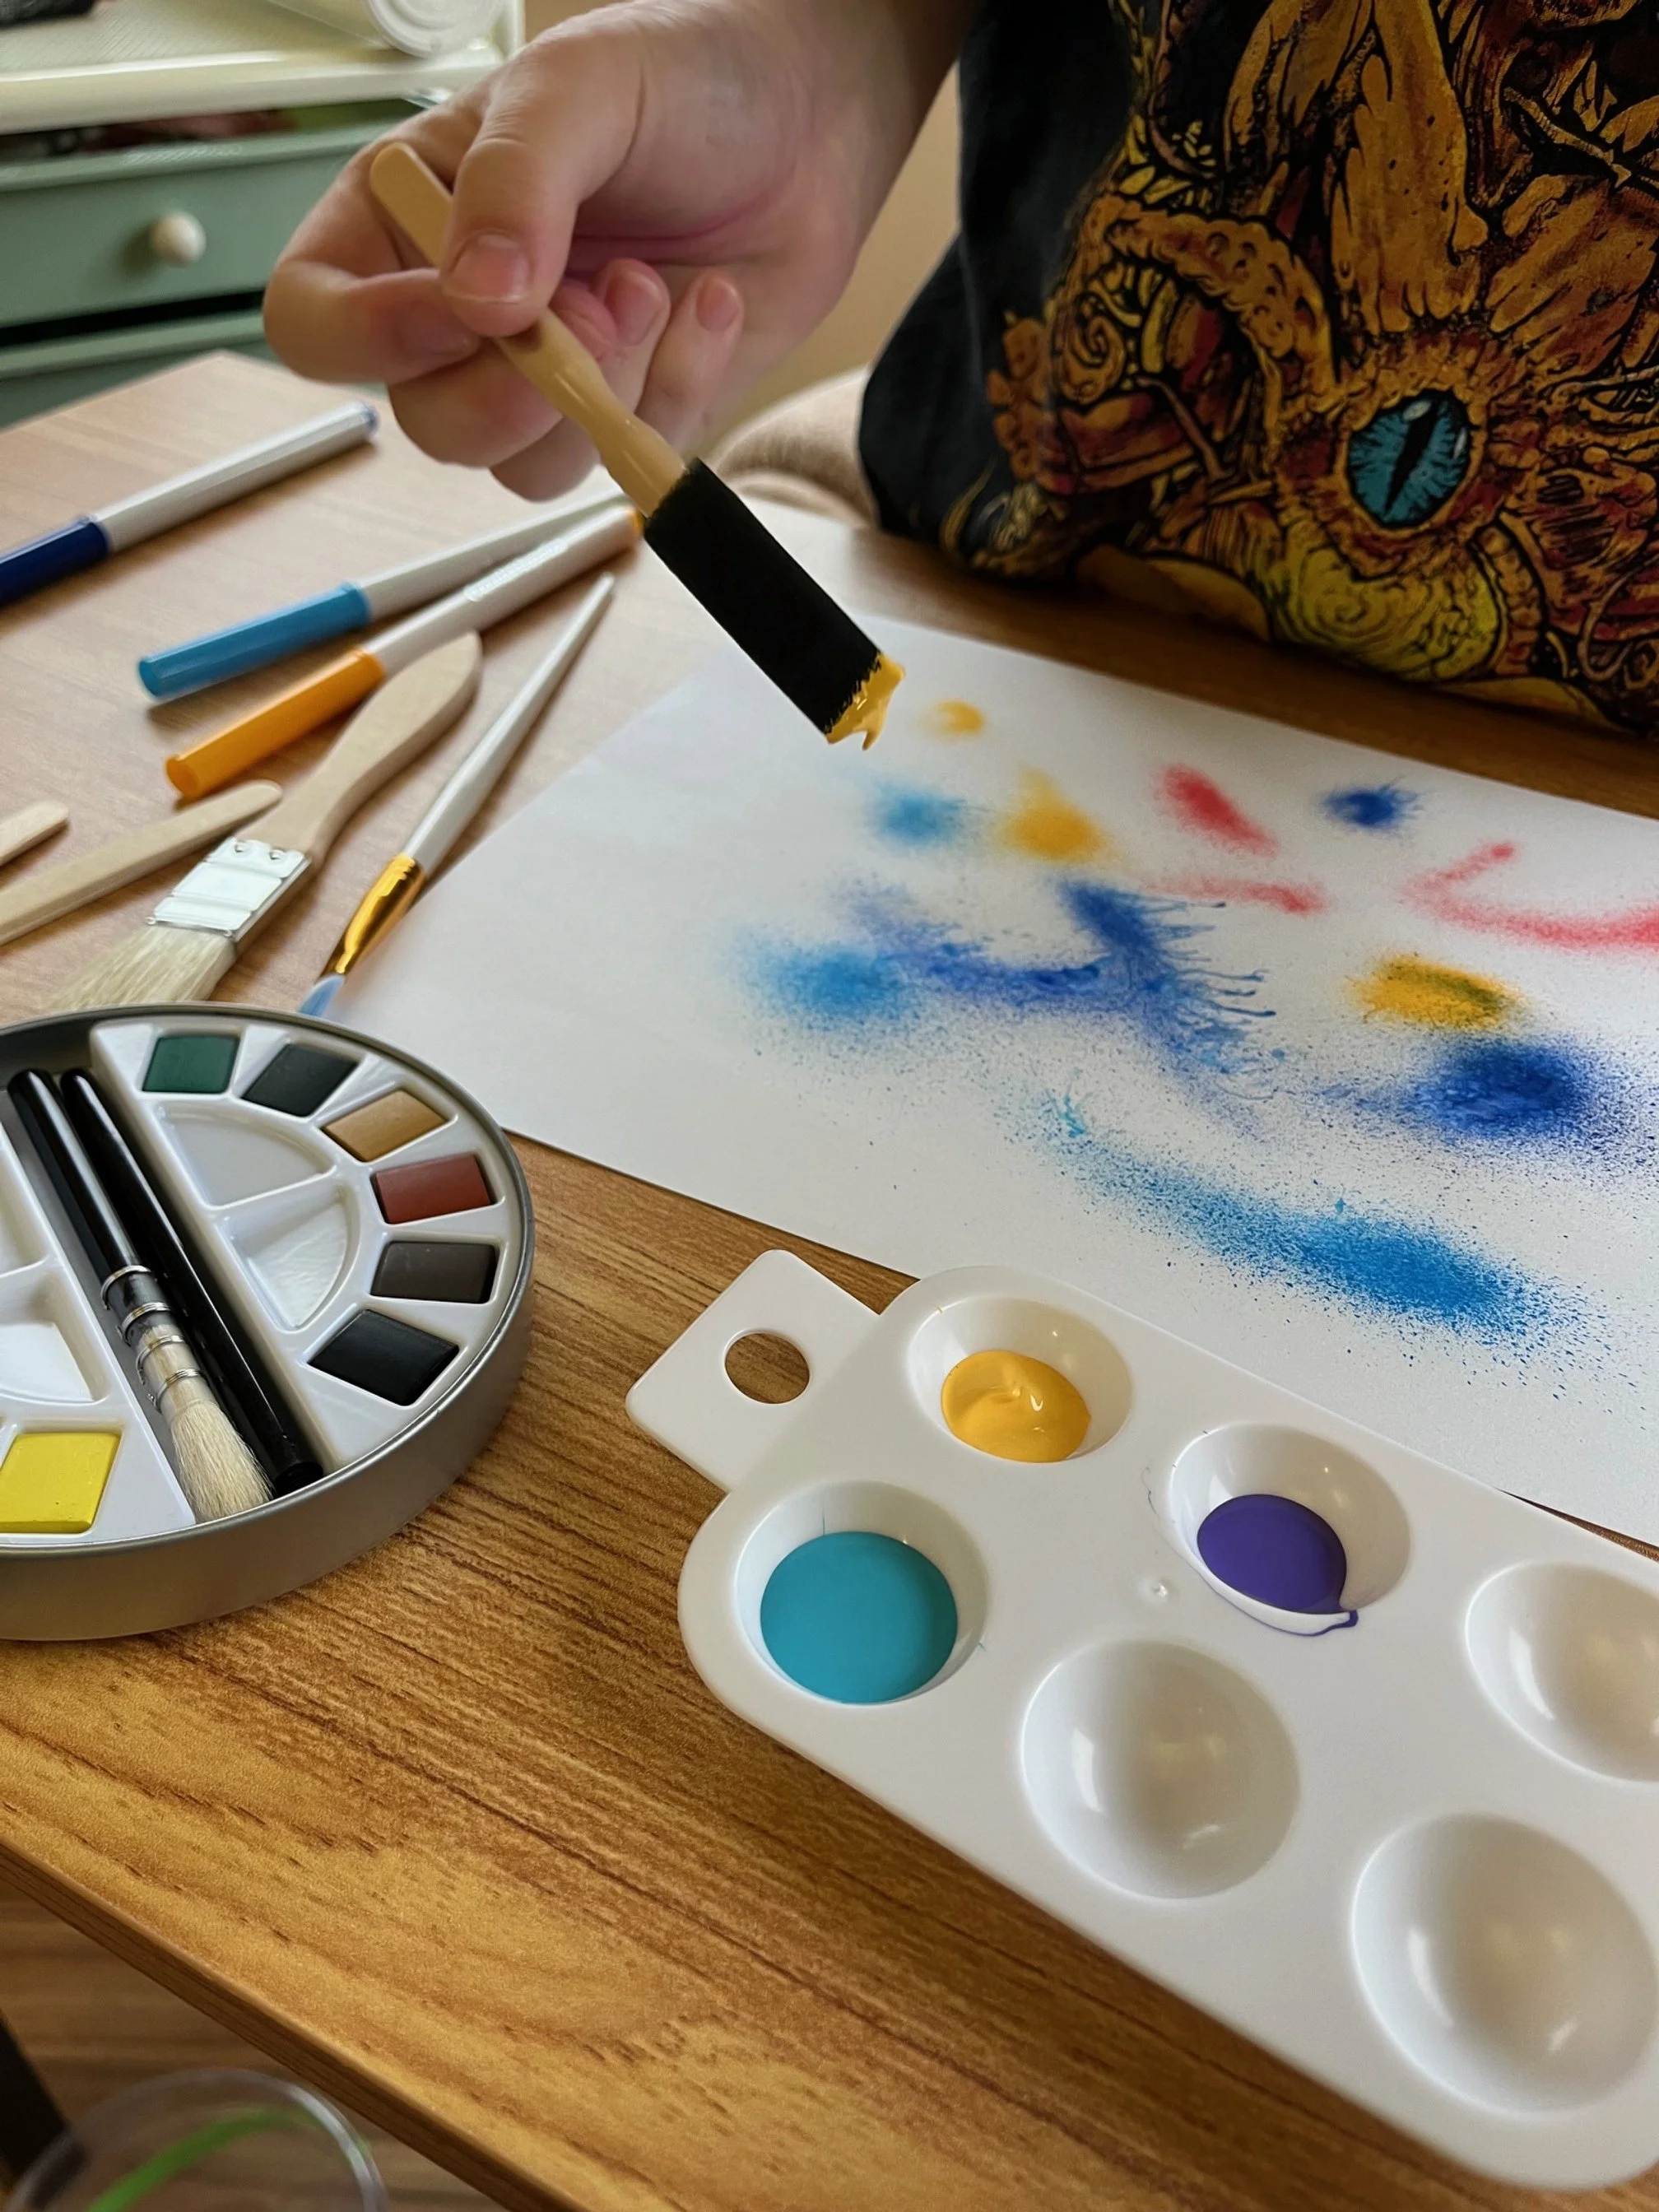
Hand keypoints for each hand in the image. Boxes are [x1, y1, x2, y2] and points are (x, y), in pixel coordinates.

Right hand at [265, 0, 962, 497]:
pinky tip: (711, 302)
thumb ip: (517, 182)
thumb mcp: (581, 87)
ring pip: (527, 466)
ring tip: (657, 286)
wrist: (813, 115)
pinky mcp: (631, 414)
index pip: (315, 323)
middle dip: (520, 387)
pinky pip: (627, 460)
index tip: (468, 310)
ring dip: (606, 391)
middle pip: (430, 424)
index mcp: (404, 224)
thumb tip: (479, 302)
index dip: (372, 339)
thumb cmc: (679, 76)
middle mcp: (460, 316)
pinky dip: (678, 390)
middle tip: (602, 305)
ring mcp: (545, 379)